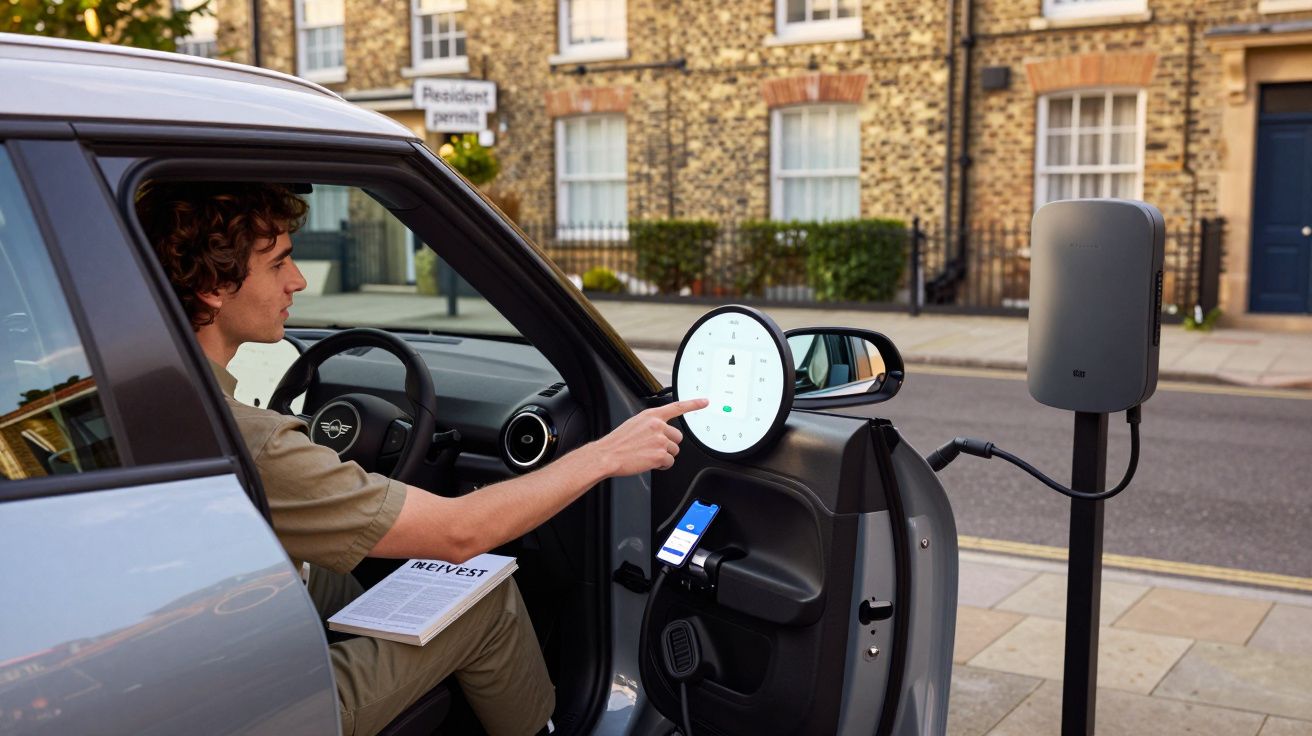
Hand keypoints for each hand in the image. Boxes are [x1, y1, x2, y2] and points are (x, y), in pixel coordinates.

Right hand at [590, 398, 708, 477]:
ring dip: (664, 455)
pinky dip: (661, 465)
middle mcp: (658, 425)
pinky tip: (649, 462)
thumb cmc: (617, 443)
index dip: (693, 404)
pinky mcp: (660, 454)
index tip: (705, 402)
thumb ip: (650, 424)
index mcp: (651, 415)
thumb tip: (660, 431)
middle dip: (669, 444)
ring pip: (674, 450)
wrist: (607, 455)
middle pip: (678, 437)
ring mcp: (660, 440)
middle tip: (653, 448)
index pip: (677, 407)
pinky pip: (670, 462)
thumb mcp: (634, 424)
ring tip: (647, 455)